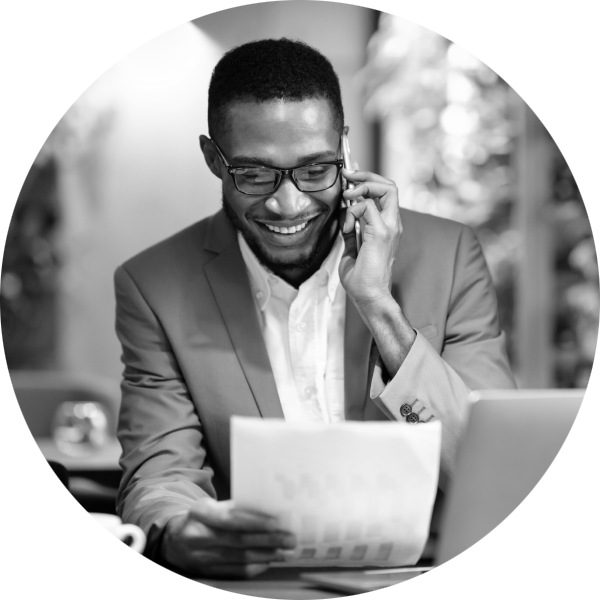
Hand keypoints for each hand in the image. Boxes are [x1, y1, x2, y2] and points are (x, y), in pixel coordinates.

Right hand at [161, 498, 295, 578]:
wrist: (174, 539)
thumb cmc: (202, 518)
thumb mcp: (211, 506)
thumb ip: (234, 507)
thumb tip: (269, 511)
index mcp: (200, 513)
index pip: (231, 519)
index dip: (255, 522)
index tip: (277, 523)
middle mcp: (197, 536)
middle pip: (238, 541)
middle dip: (268, 540)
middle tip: (289, 539)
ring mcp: (200, 558)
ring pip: (239, 558)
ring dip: (266, 555)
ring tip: (285, 551)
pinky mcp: (205, 573)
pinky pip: (234, 572)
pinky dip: (255, 567)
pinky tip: (268, 561)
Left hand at [339, 167, 402, 313]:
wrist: (369, 297)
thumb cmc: (362, 280)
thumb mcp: (352, 250)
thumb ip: (351, 233)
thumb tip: (344, 219)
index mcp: (386, 227)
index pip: (384, 193)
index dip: (367, 180)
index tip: (349, 178)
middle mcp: (392, 224)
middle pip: (390, 185)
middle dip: (367, 175)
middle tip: (348, 176)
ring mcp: (389, 228)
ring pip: (386, 188)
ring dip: (362, 187)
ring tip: (346, 198)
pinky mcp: (381, 233)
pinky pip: (368, 206)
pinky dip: (353, 211)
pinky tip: (347, 225)